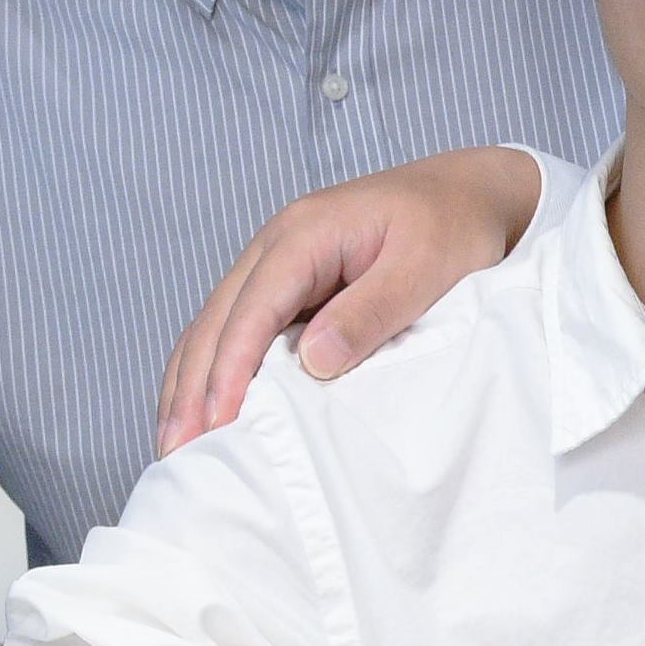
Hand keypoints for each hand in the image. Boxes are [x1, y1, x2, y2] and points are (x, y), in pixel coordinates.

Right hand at [154, 146, 548, 453]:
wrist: (469, 193)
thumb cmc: (454, 225)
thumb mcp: (426, 266)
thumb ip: (371, 311)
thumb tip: (312, 360)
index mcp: (305, 233)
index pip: (253, 307)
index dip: (230, 368)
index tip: (219, 423)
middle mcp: (276, 245)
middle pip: (215, 320)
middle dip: (192, 387)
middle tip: (177, 452)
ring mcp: (275, 265)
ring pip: (213, 327)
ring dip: (190, 385)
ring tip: (175, 445)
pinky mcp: (287, 288)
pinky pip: (236, 330)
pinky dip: (212, 372)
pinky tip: (205, 411)